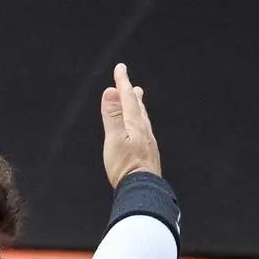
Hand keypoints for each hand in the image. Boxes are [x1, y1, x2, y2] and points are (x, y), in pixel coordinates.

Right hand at [101, 62, 161, 187]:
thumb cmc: (125, 166)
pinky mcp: (148, 156)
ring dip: (139, 110)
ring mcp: (148, 144)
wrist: (142, 190)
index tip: (120, 68)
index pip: (128, 99)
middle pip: (139, 108)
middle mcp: (144, 131)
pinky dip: (140, 126)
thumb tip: (110, 92)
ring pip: (143, 121)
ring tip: (138, 106)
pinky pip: (144, 134)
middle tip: (132, 86)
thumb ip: (112, 116)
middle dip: (133, 96)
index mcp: (135, 125)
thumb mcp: (114, 139)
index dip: (123, 83)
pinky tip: (140, 134)